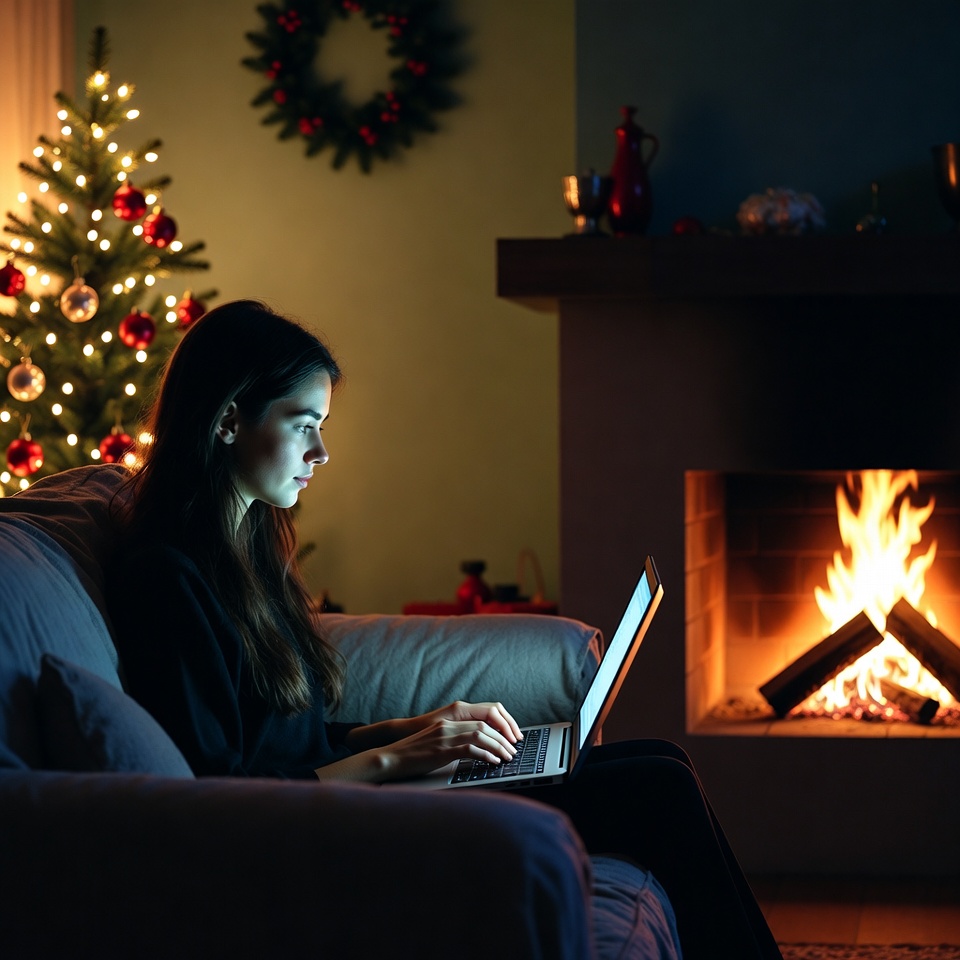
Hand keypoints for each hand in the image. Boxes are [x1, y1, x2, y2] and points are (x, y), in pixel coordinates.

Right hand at [376, 701, 522, 782]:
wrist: (390, 758)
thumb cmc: (412, 755)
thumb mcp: (435, 743)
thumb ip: (453, 742)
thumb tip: (475, 751)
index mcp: (448, 722)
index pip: (481, 718)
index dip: (499, 727)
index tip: (509, 739)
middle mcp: (448, 725)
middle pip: (485, 725)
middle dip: (503, 737)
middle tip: (513, 750)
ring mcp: (445, 736)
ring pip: (481, 734)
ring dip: (498, 746)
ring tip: (507, 757)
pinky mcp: (442, 750)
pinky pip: (470, 748)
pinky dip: (485, 754)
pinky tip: (493, 762)